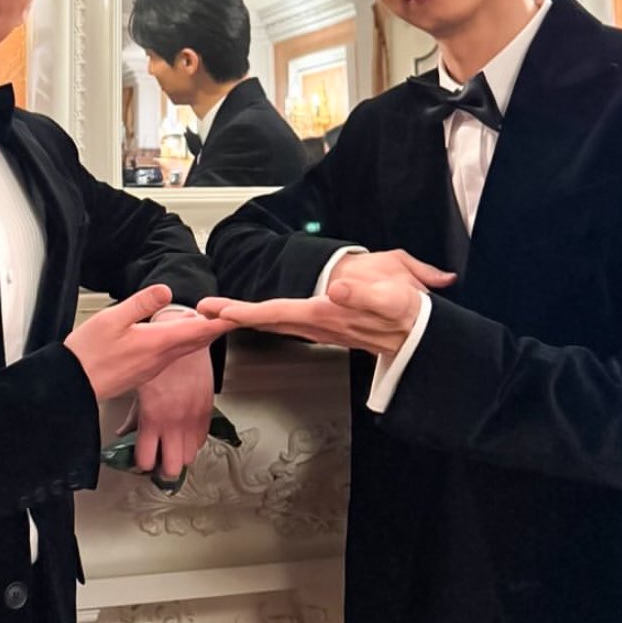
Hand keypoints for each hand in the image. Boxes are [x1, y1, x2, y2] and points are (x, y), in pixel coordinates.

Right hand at [65, 285, 229, 403]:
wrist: (73, 385)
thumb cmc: (89, 353)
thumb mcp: (113, 319)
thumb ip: (141, 303)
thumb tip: (165, 290)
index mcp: (156, 343)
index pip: (196, 330)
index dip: (217, 321)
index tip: (235, 314)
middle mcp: (160, 358)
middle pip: (195, 341)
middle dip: (215, 328)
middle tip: (232, 317)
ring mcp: (152, 368)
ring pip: (185, 350)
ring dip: (200, 336)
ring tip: (212, 325)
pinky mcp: (144, 373)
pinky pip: (172, 357)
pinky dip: (184, 345)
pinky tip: (181, 340)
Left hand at [131, 325, 214, 478]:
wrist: (184, 337)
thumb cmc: (159, 358)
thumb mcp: (138, 387)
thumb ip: (132, 416)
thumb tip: (123, 433)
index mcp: (153, 417)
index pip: (146, 460)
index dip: (142, 464)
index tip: (141, 459)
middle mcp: (174, 422)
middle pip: (172, 468)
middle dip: (163, 469)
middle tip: (158, 461)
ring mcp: (192, 418)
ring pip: (189, 457)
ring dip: (179, 454)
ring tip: (171, 446)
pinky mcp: (206, 410)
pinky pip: (201, 439)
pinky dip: (192, 441)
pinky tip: (183, 432)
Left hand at [196, 249, 453, 356]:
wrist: (419, 332)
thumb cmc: (407, 310)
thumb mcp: (393, 295)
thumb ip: (365, 295)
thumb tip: (337, 290)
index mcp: (326, 314)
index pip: (278, 313)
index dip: (247, 311)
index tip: (222, 311)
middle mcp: (316, 323)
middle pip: (267, 320)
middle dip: (234, 315)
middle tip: (202, 310)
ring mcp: (318, 326)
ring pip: (273, 322)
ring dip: (244, 316)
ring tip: (216, 310)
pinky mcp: (323, 324)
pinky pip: (285, 322)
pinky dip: (262, 317)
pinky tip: (248, 315)